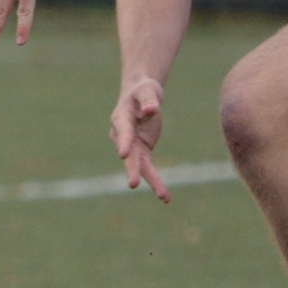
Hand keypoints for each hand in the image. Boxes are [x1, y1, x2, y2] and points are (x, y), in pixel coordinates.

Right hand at [109, 77, 169, 201]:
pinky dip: (156, 182)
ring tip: (163, 197)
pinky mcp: (142, 151)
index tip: (122, 153)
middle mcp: (123, 136)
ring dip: (151, 181)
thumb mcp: (147, 90)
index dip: (123, 142)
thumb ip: (149, 100)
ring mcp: (132, 146)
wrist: (141, 95)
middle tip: (133, 184)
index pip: (123, 131)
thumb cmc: (142, 90)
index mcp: (121, 118)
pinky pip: (148, 168)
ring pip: (140, 166)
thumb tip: (152, 110)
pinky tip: (166, 197)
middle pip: (129, 154)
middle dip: (132, 169)